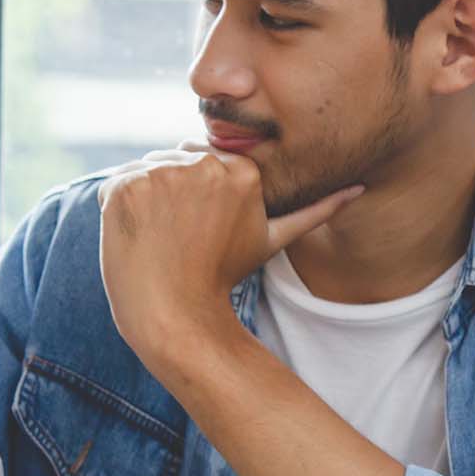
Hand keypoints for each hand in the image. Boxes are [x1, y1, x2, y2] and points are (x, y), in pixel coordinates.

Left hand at [96, 145, 359, 365]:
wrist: (175, 315)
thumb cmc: (222, 277)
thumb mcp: (271, 240)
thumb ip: (314, 210)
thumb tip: (358, 188)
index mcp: (241, 170)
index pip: (204, 160)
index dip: (194, 194)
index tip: (195, 227)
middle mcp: (203, 164)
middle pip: (174, 161)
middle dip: (171, 192)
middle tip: (176, 236)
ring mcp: (162, 174)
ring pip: (145, 171)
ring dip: (145, 199)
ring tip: (158, 238)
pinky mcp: (126, 187)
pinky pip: (116, 182)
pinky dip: (120, 207)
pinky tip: (136, 236)